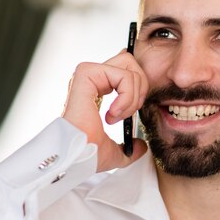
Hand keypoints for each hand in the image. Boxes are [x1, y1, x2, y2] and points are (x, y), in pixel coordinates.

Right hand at [62, 50, 148, 171]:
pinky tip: (113, 113)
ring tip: (118, 115)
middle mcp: (91, 80)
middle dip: (140, 88)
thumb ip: (129, 148)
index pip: (126, 73)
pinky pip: (123, 75)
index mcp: (96, 92)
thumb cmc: (88, 154)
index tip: (127, 115)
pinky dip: (126, 96)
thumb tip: (140, 146)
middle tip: (128, 112)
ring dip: (133, 96)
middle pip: (130, 62)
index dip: (138, 90)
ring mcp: (88, 75)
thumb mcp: (116, 153)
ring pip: (129, 66)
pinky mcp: (86, 73)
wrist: (78, 157)